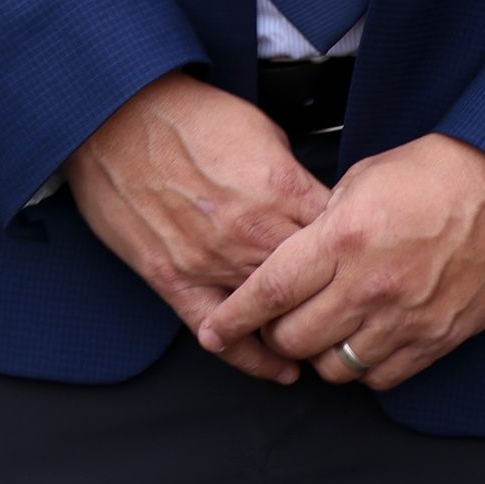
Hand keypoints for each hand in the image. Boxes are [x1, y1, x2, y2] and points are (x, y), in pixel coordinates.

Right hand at [64, 71, 331, 382]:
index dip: (357, 255)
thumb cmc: (188, 115)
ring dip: (300, 329)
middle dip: (336, 298)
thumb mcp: (264, 131)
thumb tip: (316, 203)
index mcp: (281, 190)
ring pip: (273, 315)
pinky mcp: (173, 279)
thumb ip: (293, 177)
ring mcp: (211, 261)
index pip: (340, 241)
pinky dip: (251, 357)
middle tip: (352, 307)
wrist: (119, 115)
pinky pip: (219, 332)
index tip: (365, 264)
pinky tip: (278, 368)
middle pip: (315, 285)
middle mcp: (251, 233)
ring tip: (324, 340)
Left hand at [199, 133, 484, 391]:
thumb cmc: (439, 172)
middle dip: (277, 335)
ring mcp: (405, 317)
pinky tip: (365, 341)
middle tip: (281, 321)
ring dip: (321, 354)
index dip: (234, 317)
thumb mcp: (364, 178)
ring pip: (335, 368)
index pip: (269, 290)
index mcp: (343, 237)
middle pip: (295, 339)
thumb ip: (323, 222)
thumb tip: (296, 253)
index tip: (214, 329)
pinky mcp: (437, 339)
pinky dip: (364, 367)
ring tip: (327, 330)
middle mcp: (369, 284)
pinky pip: (381, 377)